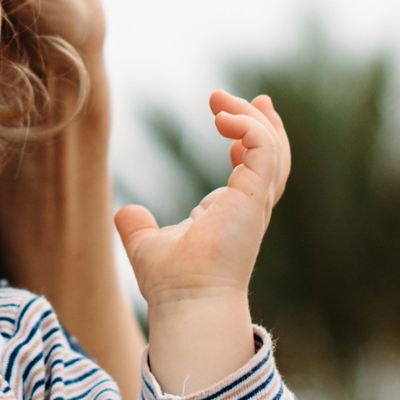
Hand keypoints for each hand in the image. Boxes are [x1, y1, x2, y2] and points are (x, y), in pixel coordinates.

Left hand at [114, 91, 291, 394]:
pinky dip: (249, 127)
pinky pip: (264, 149)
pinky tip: (223, 118)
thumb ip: (138, 227)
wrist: (186, 301)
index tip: (227, 119)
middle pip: (273, 155)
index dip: (245, 139)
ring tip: (219, 102)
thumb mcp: (148, 245)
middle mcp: (249, 206)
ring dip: (253, 118)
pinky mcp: (254, 198)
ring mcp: (255, 203)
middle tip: (237, 98)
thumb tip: (125, 213)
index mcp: (231, 212)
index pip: (253, 170)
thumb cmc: (172, 283)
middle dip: (261, 121)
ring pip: (274, 149)